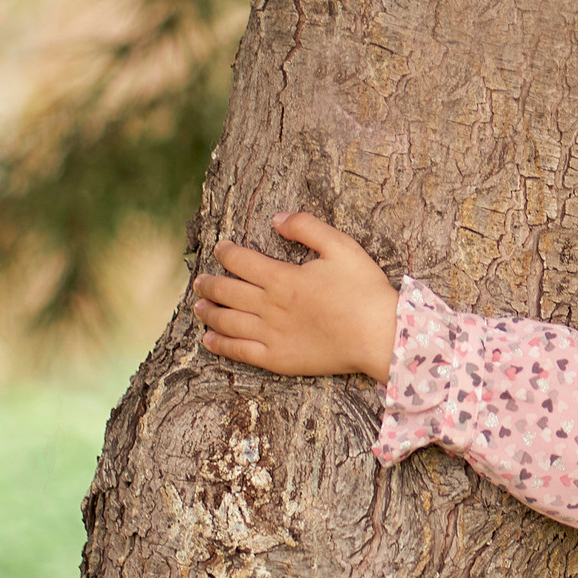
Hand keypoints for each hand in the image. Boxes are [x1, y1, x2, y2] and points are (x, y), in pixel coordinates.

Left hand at [190, 213, 397, 382]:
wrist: (379, 335)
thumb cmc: (364, 290)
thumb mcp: (341, 246)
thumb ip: (307, 227)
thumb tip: (277, 218)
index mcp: (282, 277)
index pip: (240, 261)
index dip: (225, 252)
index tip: (220, 249)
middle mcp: (269, 306)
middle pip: (227, 292)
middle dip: (209, 284)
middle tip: (200, 281)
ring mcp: (271, 335)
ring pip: (227, 321)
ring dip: (208, 312)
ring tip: (198, 307)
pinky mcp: (277, 359)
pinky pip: (239, 351)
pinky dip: (220, 344)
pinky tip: (209, 339)